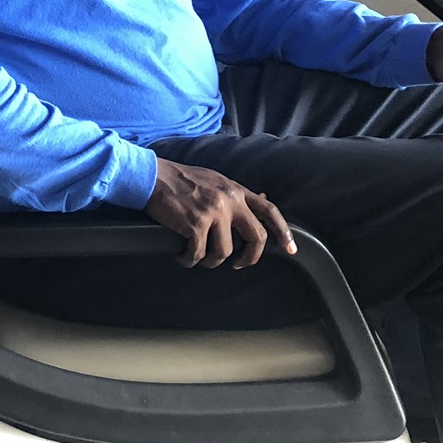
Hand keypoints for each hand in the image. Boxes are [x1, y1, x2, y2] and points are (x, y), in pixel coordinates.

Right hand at [143, 159, 296, 269]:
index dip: (283, 232)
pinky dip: (189, 260)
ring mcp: (213, 213)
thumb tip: (261, 197)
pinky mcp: (195, 225)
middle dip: (250, 258)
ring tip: (197, 256)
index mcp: (235, 190)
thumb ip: (234, 193)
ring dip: (210, 260)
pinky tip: (182, 255)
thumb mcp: (214, 180)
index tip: (291, 249)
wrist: (152, 177)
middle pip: (256, 237)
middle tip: (239, 265)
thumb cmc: (180, 180)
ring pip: (225, 252)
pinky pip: (199, 255)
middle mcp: (229, 201)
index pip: (269, 210)